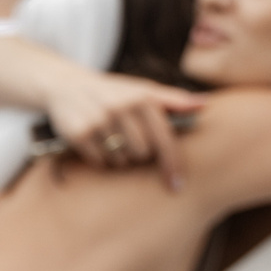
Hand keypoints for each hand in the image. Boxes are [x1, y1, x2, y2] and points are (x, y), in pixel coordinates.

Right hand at [0, 38, 205, 185]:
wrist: (66, 85)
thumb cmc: (112, 92)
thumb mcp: (142, 90)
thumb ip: (172, 99)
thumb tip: (204, 105)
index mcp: (142, 96)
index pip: (165, 139)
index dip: (172, 164)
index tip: (177, 185)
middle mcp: (121, 106)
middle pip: (143, 154)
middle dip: (139, 153)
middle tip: (128, 140)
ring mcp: (99, 120)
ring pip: (121, 160)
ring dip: (119, 157)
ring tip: (110, 138)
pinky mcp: (79, 133)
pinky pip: (100, 162)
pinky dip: (99, 158)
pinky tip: (95, 142)